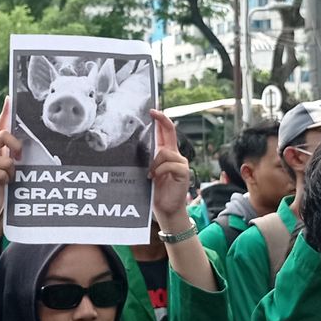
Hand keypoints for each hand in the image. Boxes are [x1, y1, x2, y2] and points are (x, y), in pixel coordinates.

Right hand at [0, 97, 20, 226]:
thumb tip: (27, 147)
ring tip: (7, 180)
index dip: (5, 111)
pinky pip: (2, 173)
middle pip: (3, 136)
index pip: (0, 126)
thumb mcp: (12, 169)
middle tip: (19, 159)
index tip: (10, 98)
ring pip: (7, 161)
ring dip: (12, 173)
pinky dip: (6, 181)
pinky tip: (0, 185)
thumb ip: (15, 156)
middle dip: (15, 146)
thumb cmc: (4, 187)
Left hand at [148, 109, 191, 229]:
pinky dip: (160, 170)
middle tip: (153, 112)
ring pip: (165, 152)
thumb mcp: (149, 172)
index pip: (166, 132)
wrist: (166, 209)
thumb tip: (137, 145)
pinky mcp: (183, 172)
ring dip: (154, 163)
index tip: (152, 111)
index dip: (161, 120)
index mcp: (167, 154)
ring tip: (150, 175)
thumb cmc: (156, 192)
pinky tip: (154, 178)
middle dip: (162, 120)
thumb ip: (148, 160)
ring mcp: (180, 163)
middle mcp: (175, 155)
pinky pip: (169, 164)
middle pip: (171, 132)